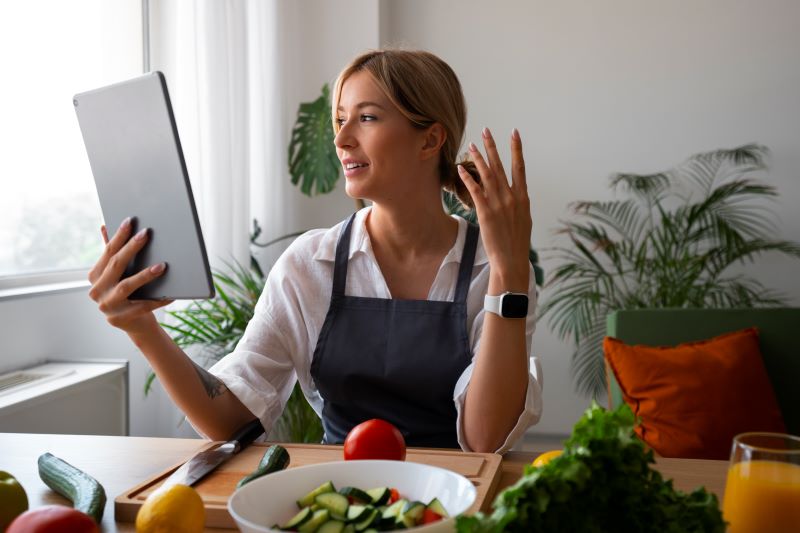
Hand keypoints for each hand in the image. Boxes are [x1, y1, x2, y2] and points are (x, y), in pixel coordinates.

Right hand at [88, 218, 172, 333]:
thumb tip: (104, 226)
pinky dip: (158, 299)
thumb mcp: (119, 274)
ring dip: (144, 275)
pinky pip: (143, 306)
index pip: (108, 252)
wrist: (135, 323)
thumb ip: (111, 253)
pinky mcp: (121, 319)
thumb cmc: (129, 293)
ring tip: (161, 266)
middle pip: (116, 265)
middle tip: (146, 234)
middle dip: (131, 248)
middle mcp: (97, 291)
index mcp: (95, 276)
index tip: (130, 222)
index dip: (119, 236)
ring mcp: (107, 306)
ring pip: (126, 286)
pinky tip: (171, 293)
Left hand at [457, 127, 531, 292]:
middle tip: (486, 130)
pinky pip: (475, 190)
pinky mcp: (486, 212)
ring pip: (488, 174)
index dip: (516, 148)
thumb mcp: (524, 220)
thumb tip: (517, 194)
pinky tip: (461, 168)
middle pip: (501, 166)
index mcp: (523, 198)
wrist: (511, 259)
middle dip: (493, 147)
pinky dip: (468, 178)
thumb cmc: (517, 242)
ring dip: (479, 158)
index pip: (520, 167)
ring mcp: (499, 204)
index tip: (514, 133)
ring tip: (471, 145)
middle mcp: (511, 197)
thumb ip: (519, 204)